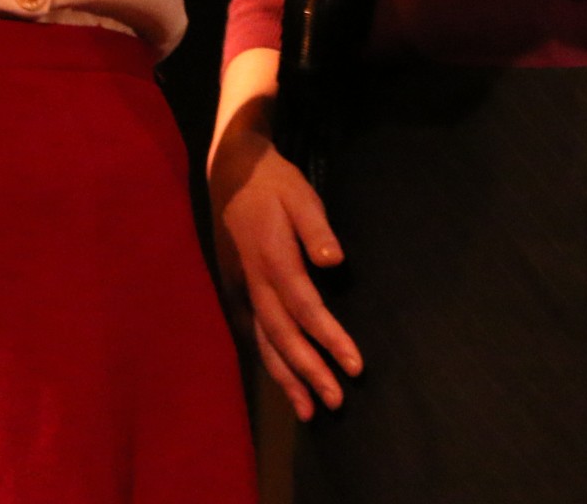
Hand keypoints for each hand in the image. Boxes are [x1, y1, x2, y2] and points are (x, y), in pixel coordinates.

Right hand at [210, 111, 360, 418]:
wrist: (231, 173)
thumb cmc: (275, 184)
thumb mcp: (301, 195)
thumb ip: (317, 229)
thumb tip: (335, 261)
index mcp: (275, 260)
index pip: (306, 309)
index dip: (330, 338)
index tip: (355, 366)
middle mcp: (256, 282)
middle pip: (284, 336)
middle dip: (310, 372)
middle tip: (335, 403)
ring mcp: (244, 289)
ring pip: (265, 342)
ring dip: (287, 378)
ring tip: (307, 412)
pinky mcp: (239, 290)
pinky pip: (255, 333)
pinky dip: (269, 360)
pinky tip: (282, 382)